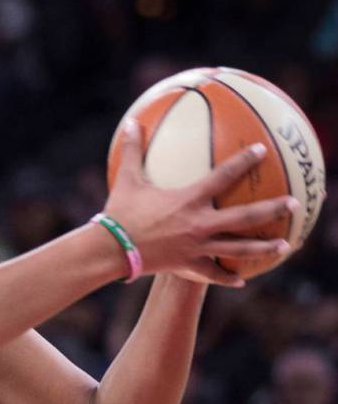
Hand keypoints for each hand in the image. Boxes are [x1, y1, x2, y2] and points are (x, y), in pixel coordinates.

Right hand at [103, 118, 296, 285]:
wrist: (112, 249)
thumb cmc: (120, 212)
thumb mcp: (126, 179)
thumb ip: (132, 150)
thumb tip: (130, 123)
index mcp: (189, 200)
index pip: (223, 176)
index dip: (243, 161)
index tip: (260, 151)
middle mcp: (200, 224)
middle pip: (244, 217)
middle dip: (271, 209)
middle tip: (292, 203)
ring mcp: (197, 247)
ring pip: (238, 249)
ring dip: (262, 248)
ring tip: (283, 246)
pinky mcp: (188, 265)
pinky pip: (212, 274)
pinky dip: (227, 277)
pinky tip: (240, 280)